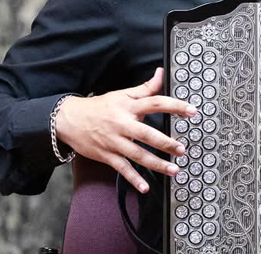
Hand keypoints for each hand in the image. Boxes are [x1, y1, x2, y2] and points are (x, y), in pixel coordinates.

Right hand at [55, 67, 193, 193]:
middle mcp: (122, 123)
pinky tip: (145, 187)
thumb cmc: (100, 106)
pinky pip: (122, 169)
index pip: (155, 103)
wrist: (69, 119)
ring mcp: (114, 141)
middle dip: (166, 143)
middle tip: (181, 149)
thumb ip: (145, 87)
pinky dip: (133, 179)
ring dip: (157, 164)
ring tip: (174, 170)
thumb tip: (162, 73)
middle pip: (147, 133)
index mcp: (128, 106)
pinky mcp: (106, 155)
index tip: (191, 111)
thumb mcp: (122, 94)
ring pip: (138, 154)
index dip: (175, 106)